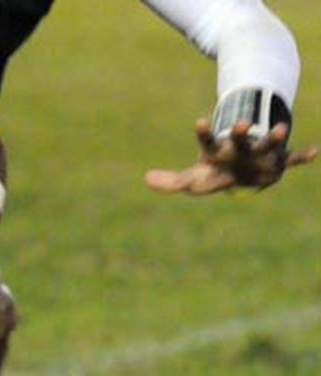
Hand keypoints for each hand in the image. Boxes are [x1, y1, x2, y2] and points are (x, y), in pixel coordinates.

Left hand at [144, 119, 317, 194]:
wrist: (246, 167)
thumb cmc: (217, 171)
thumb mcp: (195, 178)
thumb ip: (172, 180)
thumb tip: (146, 178)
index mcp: (218, 153)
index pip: (207, 143)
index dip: (203, 133)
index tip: (199, 120)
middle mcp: (239, 150)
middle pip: (238, 141)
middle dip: (239, 132)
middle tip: (238, 122)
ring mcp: (259, 153)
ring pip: (267, 143)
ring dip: (272, 137)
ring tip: (282, 126)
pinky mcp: (278, 161)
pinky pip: (292, 159)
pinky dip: (302, 156)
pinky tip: (315, 152)